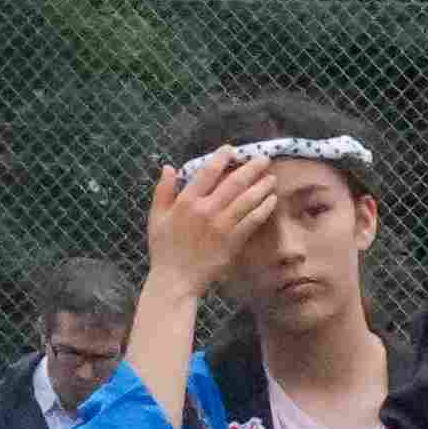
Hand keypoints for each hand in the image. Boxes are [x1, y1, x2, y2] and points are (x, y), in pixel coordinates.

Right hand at [145, 152, 287, 294]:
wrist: (176, 279)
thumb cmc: (164, 248)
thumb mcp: (156, 217)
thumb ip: (163, 190)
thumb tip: (169, 167)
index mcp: (186, 201)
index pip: (207, 172)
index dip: (221, 158)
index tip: (232, 149)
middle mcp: (206, 210)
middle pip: (233, 183)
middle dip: (251, 168)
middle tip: (263, 159)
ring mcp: (221, 225)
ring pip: (247, 200)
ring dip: (262, 186)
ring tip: (272, 177)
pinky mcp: (233, 241)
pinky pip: (252, 220)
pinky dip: (264, 208)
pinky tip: (271, 200)